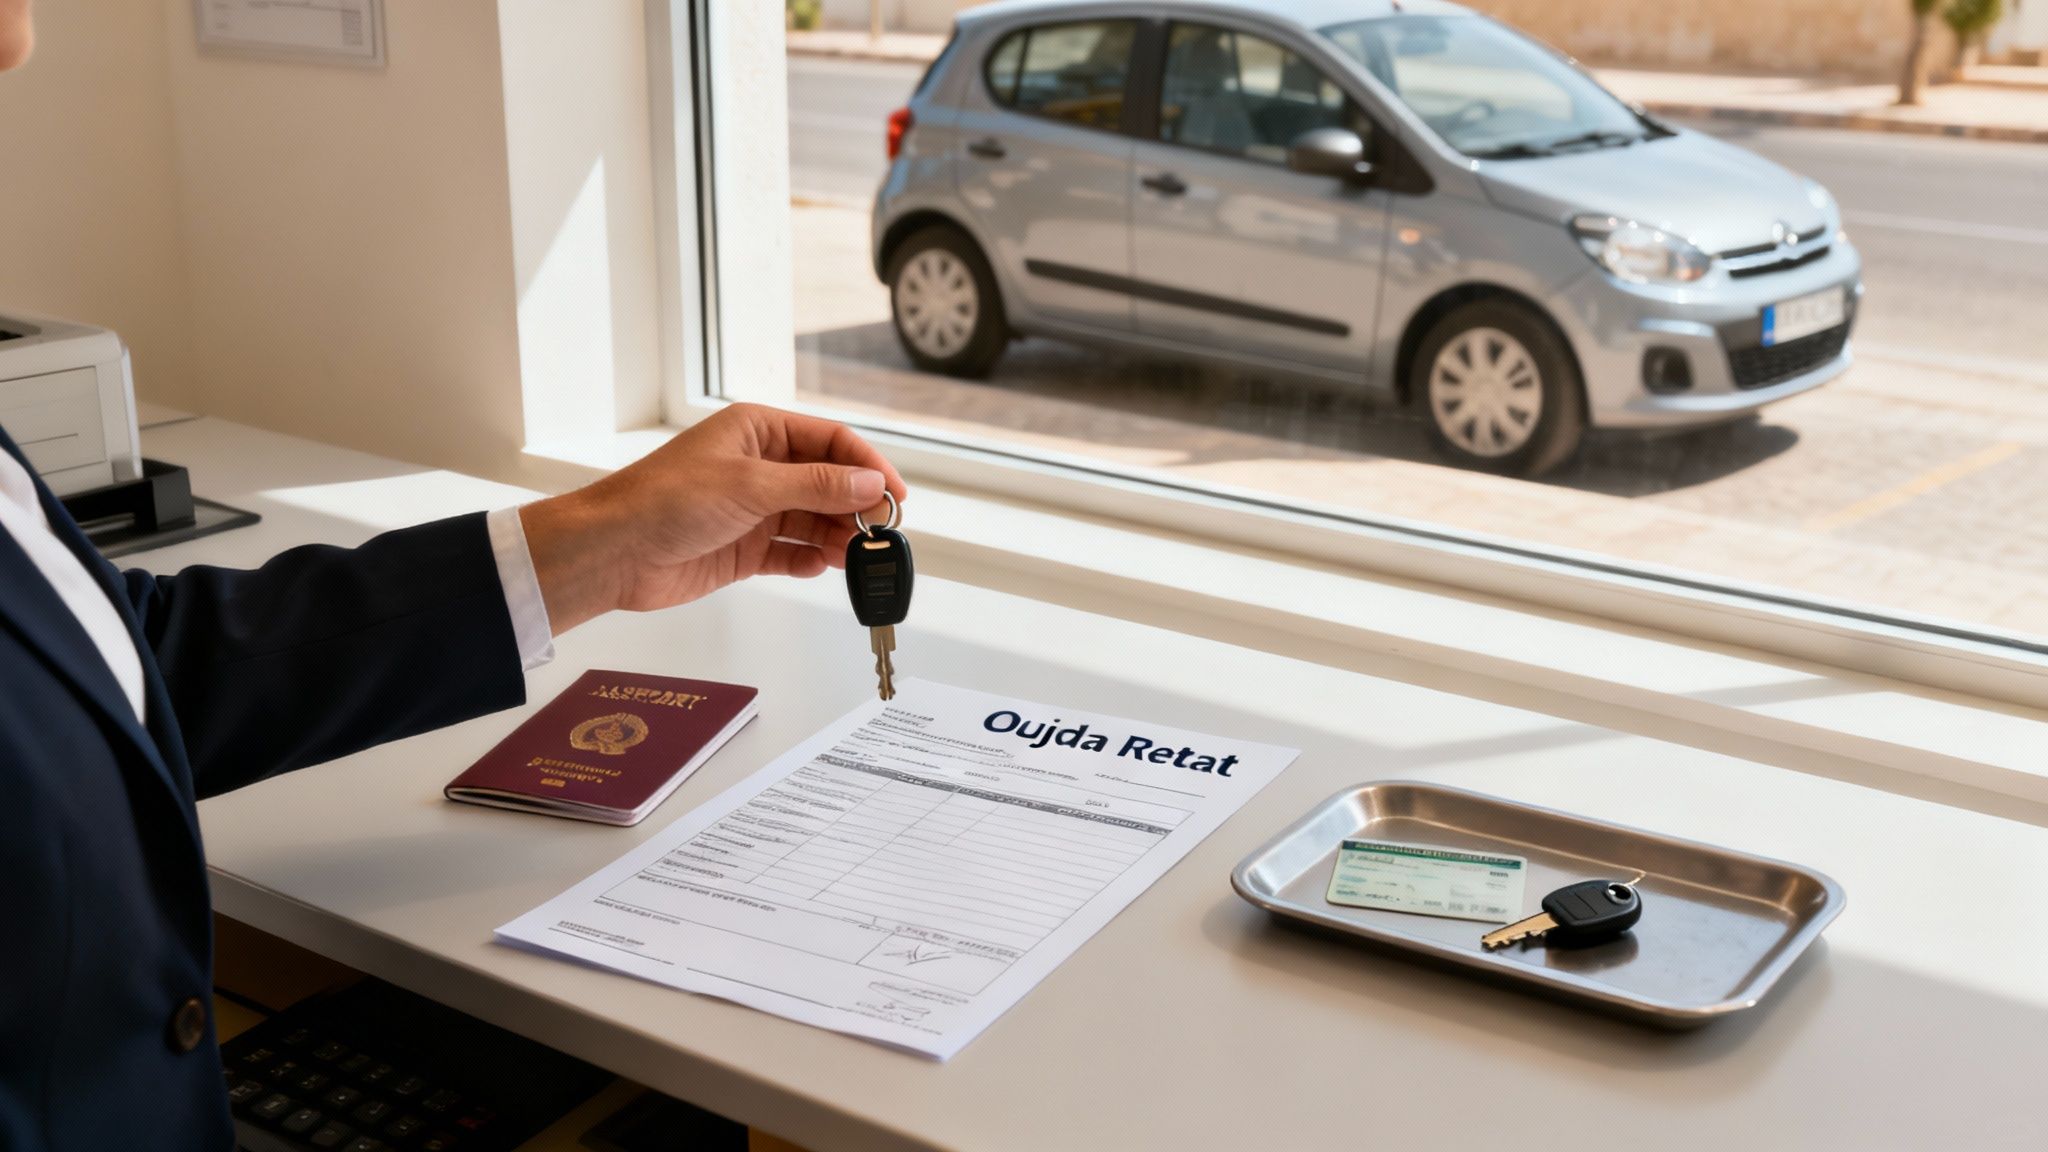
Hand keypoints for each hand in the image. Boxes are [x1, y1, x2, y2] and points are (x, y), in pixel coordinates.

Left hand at [517, 404, 905, 633]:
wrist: (613, 552)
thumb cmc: (664, 500)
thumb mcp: (751, 485)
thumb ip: (816, 486)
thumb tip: (869, 484)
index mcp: (758, 431)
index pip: (831, 442)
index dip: (867, 466)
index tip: (895, 495)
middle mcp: (759, 466)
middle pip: (827, 483)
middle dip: (856, 507)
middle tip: (882, 533)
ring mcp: (752, 509)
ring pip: (813, 520)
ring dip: (838, 537)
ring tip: (859, 557)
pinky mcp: (743, 548)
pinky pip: (790, 552)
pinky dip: (808, 560)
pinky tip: (820, 566)